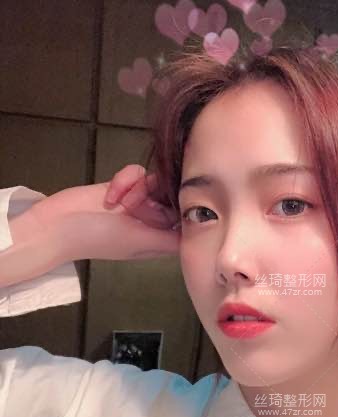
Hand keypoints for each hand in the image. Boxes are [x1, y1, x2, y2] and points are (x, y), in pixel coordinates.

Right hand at [29, 165, 180, 262]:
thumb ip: (171, 238)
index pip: (187, 220)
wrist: (58, 224)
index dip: (186, 209)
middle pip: (175, 197)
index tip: (176, 205)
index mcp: (161, 238)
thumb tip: (198, 235)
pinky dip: (124, 181)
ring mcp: (139, 201)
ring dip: (138, 189)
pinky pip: (137, 173)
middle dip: (156, 199)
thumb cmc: (100, 239)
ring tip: (120, 203)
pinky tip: (109, 195)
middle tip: (136, 209)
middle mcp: (154, 220)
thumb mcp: (140, 242)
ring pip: (157, 181)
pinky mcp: (124, 185)